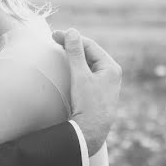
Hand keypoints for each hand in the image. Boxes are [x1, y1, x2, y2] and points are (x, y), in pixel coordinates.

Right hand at [52, 29, 120, 154]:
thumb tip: (72, 31)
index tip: (54, 35)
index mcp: (111, 67)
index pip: (90, 45)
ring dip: (74, 57)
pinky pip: (87, 75)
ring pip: (88, 64)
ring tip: (59, 52)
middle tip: (55, 41)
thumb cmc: (88, 105)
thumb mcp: (80, 76)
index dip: (72, 38)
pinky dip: (76, 69)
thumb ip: (76, 53)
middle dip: (73, 46)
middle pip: (90, 54)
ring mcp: (106, 85)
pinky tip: (67, 69)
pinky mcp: (98, 94)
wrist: (90, 133)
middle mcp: (111, 75)